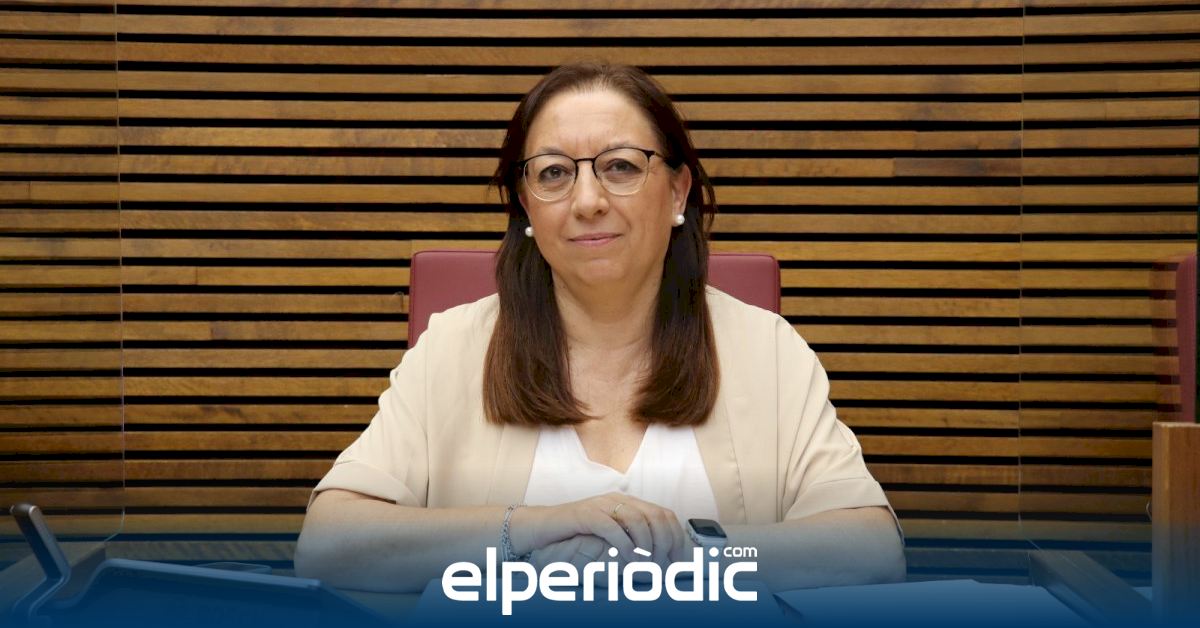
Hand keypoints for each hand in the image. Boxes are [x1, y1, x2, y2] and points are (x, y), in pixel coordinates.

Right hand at [510, 493, 686, 566]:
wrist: (542, 526)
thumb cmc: (576, 534)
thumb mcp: (610, 534)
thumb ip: (631, 540)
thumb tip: (659, 560)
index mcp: (628, 502)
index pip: (664, 514)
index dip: (676, 538)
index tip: (679, 562)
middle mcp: (619, 499)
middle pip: (656, 516)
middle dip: (665, 544)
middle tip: (664, 567)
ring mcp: (602, 505)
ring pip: (638, 520)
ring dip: (646, 546)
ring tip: (646, 566)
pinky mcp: (586, 514)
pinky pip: (612, 528)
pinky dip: (623, 546)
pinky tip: (626, 560)